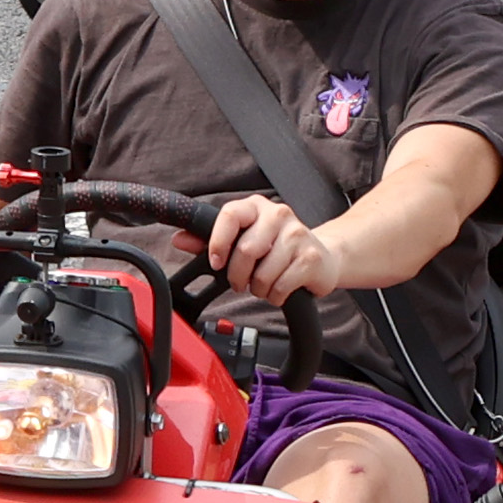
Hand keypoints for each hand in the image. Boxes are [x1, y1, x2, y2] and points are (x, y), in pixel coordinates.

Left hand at [199, 193, 345, 304]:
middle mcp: (278, 214)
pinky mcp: (311, 257)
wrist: (322, 257)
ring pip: (263, 273)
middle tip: (241, 282)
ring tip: (264, 284)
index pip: (230, 215)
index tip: (216, 262)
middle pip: (246, 250)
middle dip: (238, 276)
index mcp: (255, 206)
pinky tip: (281, 288)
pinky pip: (280, 286)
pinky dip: (275, 296)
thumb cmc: (275, 248)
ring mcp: (297, 234)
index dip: (218, 242)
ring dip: (258, 288)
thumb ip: (210, 239)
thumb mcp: (242, 239)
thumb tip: (180, 239)